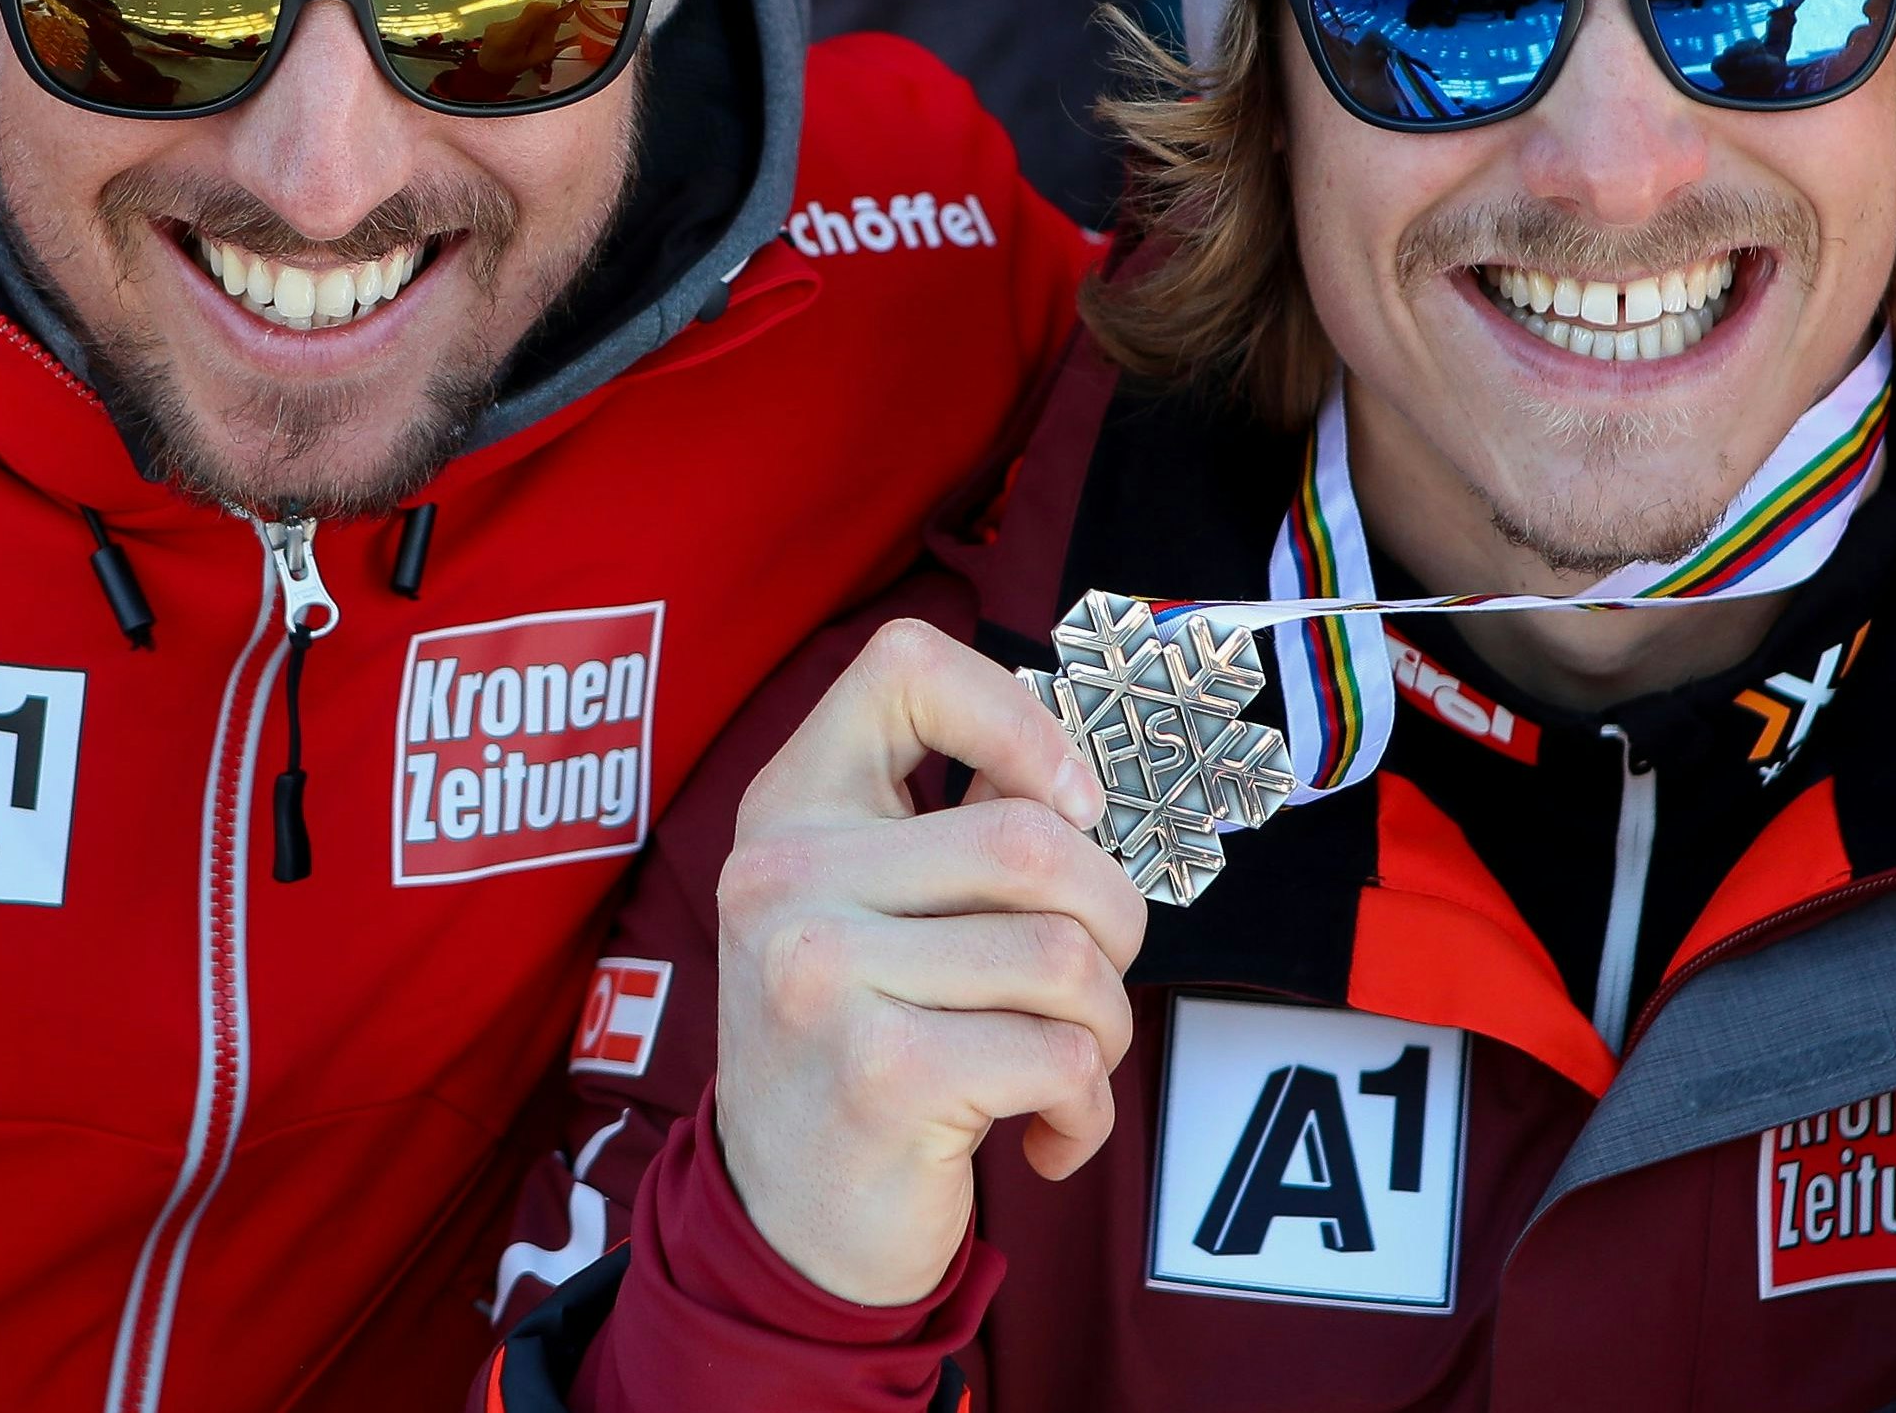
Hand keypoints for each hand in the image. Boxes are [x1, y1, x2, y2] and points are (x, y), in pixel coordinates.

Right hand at [712, 618, 1148, 1305]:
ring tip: (1064, 1066)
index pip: (903, 667)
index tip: (1067, 804)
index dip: (1017, 716)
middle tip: (1089, 986)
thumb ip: (947, 828)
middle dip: (1112, 920)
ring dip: (1104, 1028)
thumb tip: (1076, 775)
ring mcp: (820, 973)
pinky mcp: (878, 1072)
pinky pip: (1062, 1056)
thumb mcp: (866, 912)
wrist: (787, 1229)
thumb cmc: (862, 1051)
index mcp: (789, 810)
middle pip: (1034, 838)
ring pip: (1065, 955)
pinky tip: (1044, 1139)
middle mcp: (783, 877)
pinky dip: (1087, 1112)